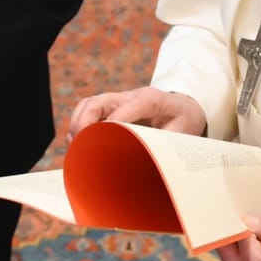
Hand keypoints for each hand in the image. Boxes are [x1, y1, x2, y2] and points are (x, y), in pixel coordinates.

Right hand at [67, 86, 205, 139]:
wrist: (184, 105)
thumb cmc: (183, 120)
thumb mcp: (183, 132)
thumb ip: (166, 144)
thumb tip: (147, 163)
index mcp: (150, 99)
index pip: (124, 109)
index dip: (110, 126)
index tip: (100, 146)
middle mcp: (129, 96)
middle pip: (96, 102)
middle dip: (83, 124)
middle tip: (80, 147)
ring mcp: (117, 100)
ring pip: (87, 105)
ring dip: (77, 125)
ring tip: (76, 148)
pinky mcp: (110, 107)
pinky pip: (86, 111)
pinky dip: (78, 126)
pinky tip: (79, 145)